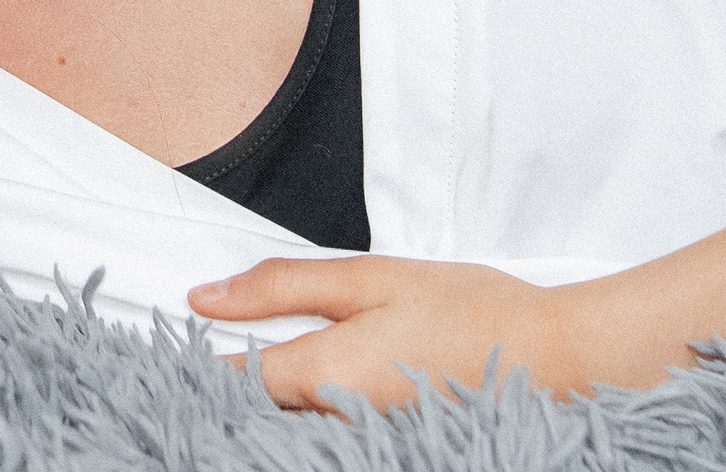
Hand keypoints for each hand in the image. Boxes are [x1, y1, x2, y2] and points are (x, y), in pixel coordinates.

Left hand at [192, 256, 597, 410]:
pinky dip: (302, 416)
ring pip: (285, 428)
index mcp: (324, 375)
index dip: (192, 361)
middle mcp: (334, 423)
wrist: (556, 357)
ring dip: (262, 404)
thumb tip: (207, 296)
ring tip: (251, 368)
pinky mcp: (382, 446)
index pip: (229, 380)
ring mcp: (360, 442)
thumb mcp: (371, 277)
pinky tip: (306, 389)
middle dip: (224, 386)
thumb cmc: (471, 309)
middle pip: (252, 412)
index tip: (169, 345)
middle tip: (197, 357)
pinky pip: (322, 435)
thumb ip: (283, 286)